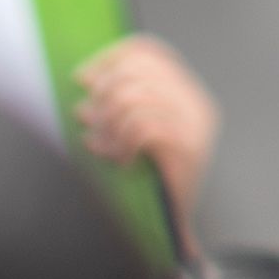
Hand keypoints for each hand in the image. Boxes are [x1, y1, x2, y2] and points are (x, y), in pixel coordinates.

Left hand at [71, 33, 219, 233]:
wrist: (173, 227)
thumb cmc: (149, 181)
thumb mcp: (133, 134)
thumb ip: (117, 105)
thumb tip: (84, 81)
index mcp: (186, 92)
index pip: (147, 51)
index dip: (109, 58)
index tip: (82, 77)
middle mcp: (196, 103)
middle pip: (136, 71)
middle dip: (102, 94)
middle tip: (86, 119)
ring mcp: (195, 124)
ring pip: (134, 97)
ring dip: (107, 123)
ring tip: (100, 144)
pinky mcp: (188, 148)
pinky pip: (142, 128)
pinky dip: (122, 143)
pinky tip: (121, 161)